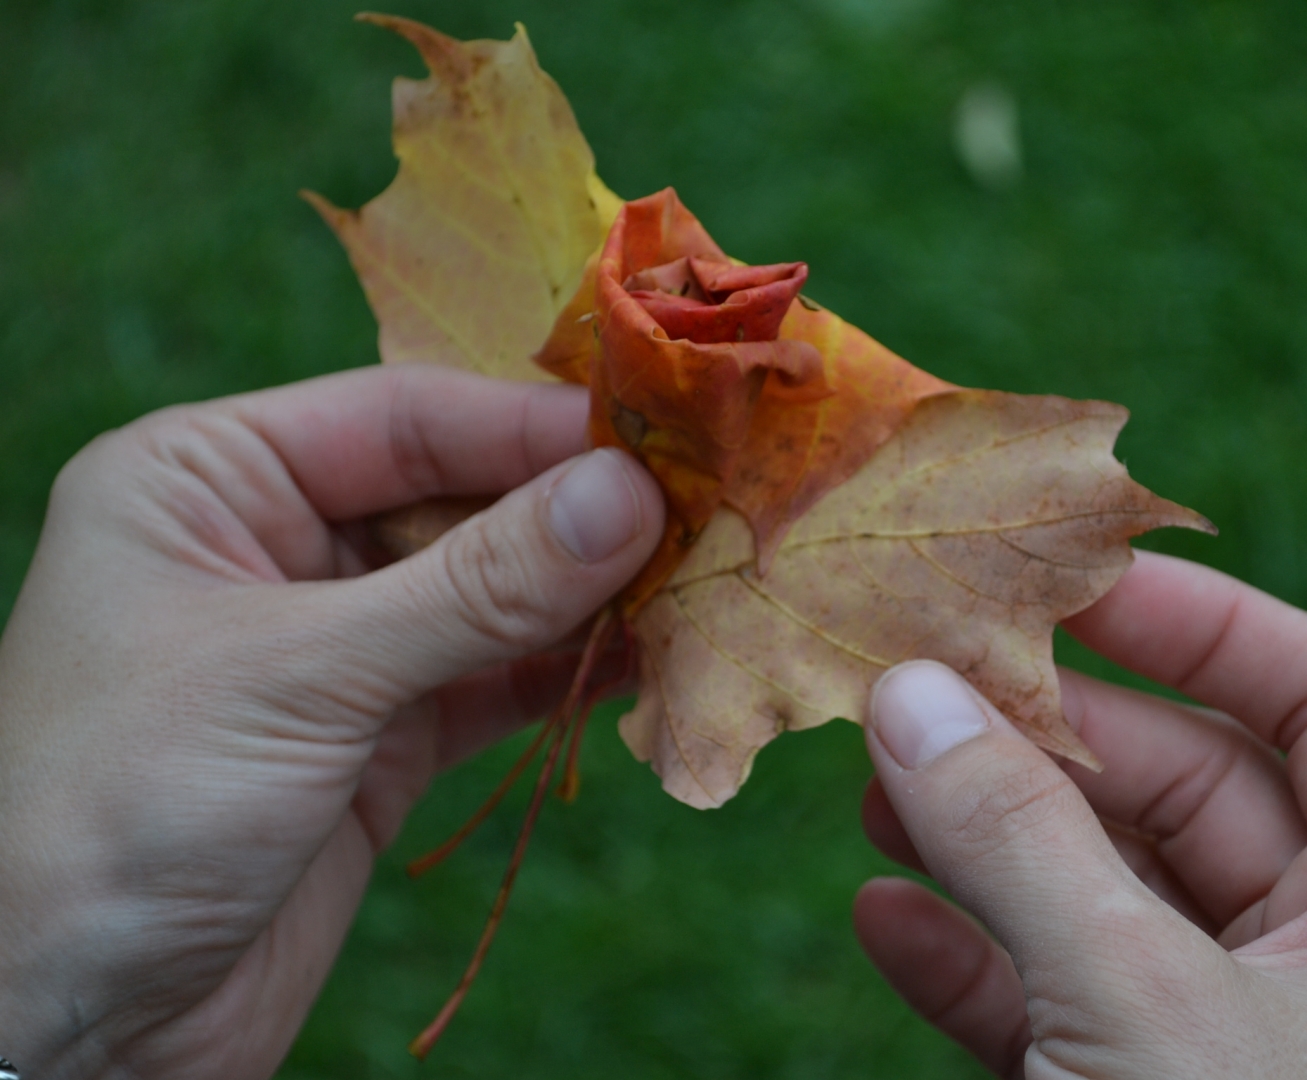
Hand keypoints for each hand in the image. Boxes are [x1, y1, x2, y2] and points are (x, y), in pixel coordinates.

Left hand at [0, 366, 663, 1078]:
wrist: (64, 1027)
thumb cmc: (123, 808)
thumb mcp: (302, 675)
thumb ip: (475, 587)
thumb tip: (632, 494)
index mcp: (210, 477)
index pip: (404, 417)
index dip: (534, 428)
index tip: (659, 441)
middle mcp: (276, 542)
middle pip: (461, 498)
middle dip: (577, 515)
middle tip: (705, 511)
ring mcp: (336, 645)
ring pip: (491, 592)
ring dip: (590, 594)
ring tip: (701, 582)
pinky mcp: (379, 736)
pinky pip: (495, 679)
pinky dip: (569, 670)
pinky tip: (651, 657)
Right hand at [854, 552, 1306, 1078]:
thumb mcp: (1137, 1006)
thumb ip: (1023, 840)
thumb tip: (914, 689)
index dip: (1213, 624)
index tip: (1079, 580)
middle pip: (1188, 784)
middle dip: (1054, 732)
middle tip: (928, 674)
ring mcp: (1219, 1036)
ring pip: (1099, 885)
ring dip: (987, 828)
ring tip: (879, 772)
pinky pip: (1044, 992)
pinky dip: (962, 951)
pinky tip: (882, 910)